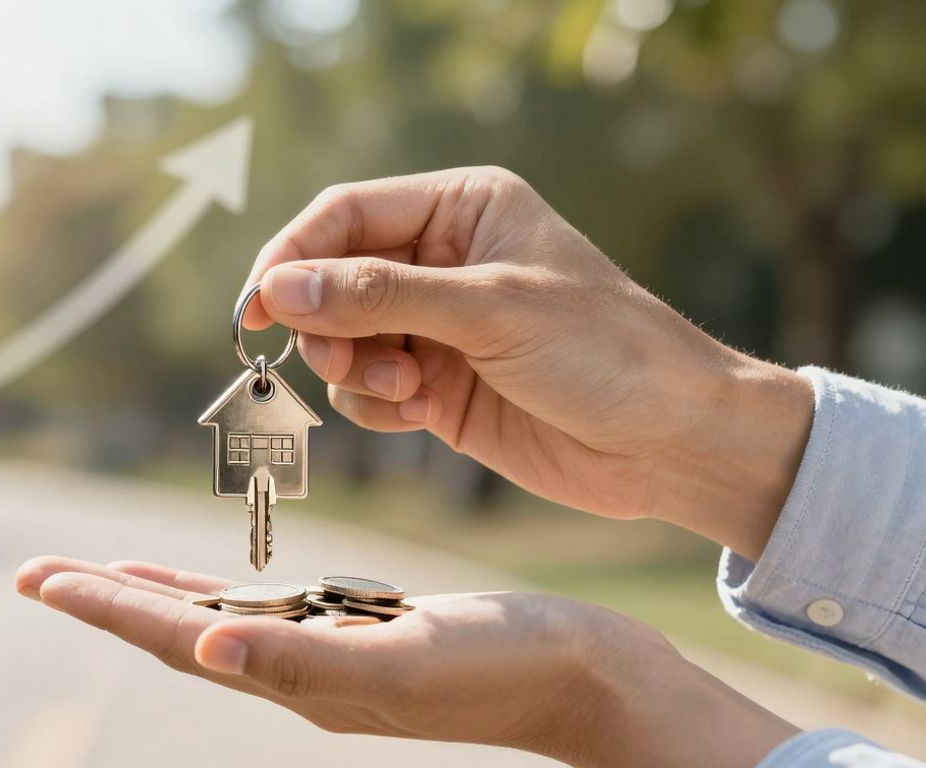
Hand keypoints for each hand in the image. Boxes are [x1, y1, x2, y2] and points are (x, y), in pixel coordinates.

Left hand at [16, 556, 797, 767]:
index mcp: (301, 680)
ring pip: (214, 626)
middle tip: (37, 573)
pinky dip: (219, 596)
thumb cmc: (513, 661)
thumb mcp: (407, 656)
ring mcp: (329, 662)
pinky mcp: (360, 640)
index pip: (179, 638)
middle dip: (106, 601)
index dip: (106, 606)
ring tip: (98, 576)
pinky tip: (210, 588)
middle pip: (178, 634)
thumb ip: (305, 659)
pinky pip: (265, 616)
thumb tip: (207, 653)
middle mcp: (300, 677)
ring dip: (152, 599)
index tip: (39, 576)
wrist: (588, 678)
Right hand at [244, 168, 813, 558]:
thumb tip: (278, 287)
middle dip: (325, 323)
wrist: (670, 442)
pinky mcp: (436, 389)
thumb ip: (379, 295)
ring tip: (408, 392)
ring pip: (342, 340)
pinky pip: (366, 390)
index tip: (256, 306)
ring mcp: (436, 329)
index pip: (346, 216)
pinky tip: (423, 415)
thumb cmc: (604, 351)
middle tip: (337, 358)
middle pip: (332, 279)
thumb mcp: (488, 310)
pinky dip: (376, 406)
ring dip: (355, 371)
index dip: (293, 257)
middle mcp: (442, 262)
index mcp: (462, 209)